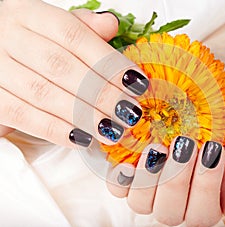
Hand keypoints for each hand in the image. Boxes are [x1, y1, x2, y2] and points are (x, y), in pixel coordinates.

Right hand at [0, 0, 148, 146]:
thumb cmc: (25, 41)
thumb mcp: (49, 26)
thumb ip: (80, 27)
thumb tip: (111, 25)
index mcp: (29, 14)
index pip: (74, 36)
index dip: (108, 61)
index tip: (135, 83)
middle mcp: (9, 36)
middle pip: (61, 66)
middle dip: (101, 93)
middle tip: (128, 112)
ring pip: (43, 93)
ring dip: (83, 115)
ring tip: (112, 130)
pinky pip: (22, 116)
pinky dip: (55, 130)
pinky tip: (83, 138)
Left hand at [105, 49, 224, 226]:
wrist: (216, 78)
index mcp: (207, 192)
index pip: (202, 214)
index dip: (204, 189)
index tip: (211, 149)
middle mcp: (178, 192)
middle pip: (169, 213)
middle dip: (176, 182)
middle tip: (184, 144)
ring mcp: (152, 181)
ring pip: (141, 204)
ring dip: (148, 179)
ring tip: (158, 145)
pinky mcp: (132, 163)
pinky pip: (118, 185)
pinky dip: (121, 176)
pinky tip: (129, 156)